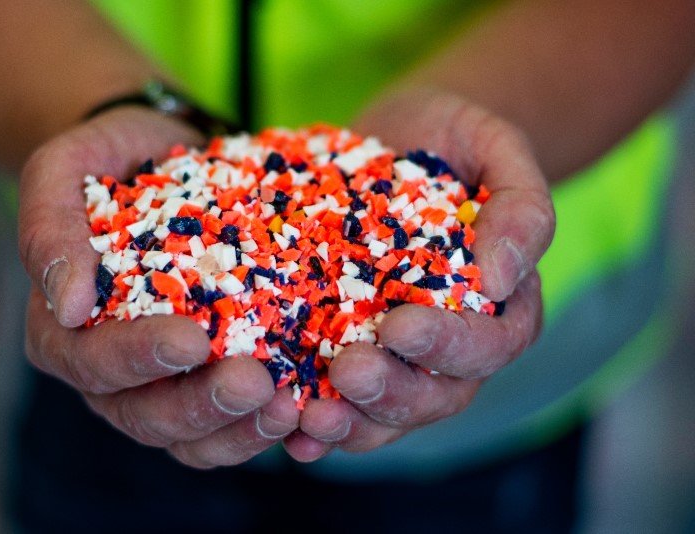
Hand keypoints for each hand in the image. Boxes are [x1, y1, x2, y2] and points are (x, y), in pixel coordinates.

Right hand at [19, 107, 298, 467]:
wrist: (161, 164)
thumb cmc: (109, 165)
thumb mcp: (62, 172)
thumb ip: (48, 228)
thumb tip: (64, 305)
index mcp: (62, 332)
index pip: (92, 360)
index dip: (139, 358)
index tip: (193, 339)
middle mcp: (109, 374)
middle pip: (146, 417)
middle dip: (202, 406)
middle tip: (257, 383)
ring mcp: (161, 386)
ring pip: (192, 438)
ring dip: (241, 430)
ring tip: (291, 405)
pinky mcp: (208, 382)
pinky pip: (232, 424)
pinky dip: (265, 422)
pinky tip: (307, 404)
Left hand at [284, 90, 553, 460]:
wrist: (402, 139)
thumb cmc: (458, 141)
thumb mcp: (499, 150)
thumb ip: (520, 210)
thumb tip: (500, 280)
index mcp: (501, 308)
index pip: (486, 345)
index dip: (447, 346)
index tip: (401, 326)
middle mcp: (453, 345)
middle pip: (435, 395)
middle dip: (391, 391)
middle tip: (347, 371)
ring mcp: (399, 356)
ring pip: (385, 412)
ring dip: (350, 423)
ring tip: (310, 417)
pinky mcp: (350, 348)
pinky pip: (339, 400)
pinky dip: (317, 422)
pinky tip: (290, 430)